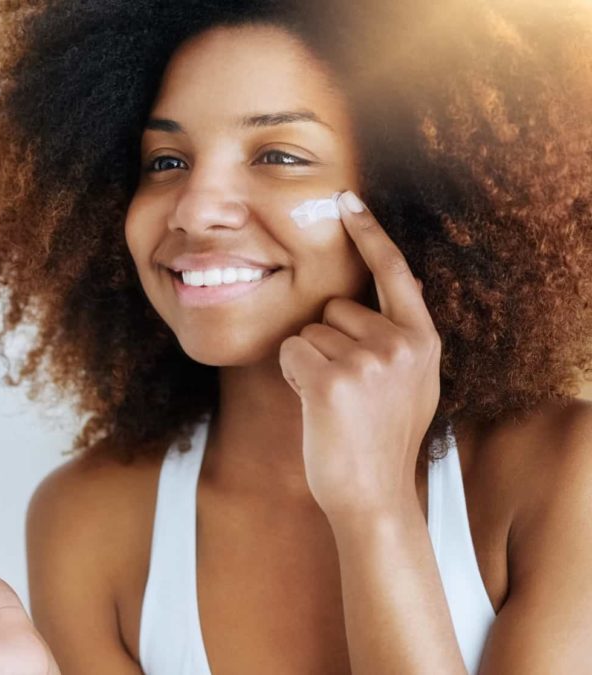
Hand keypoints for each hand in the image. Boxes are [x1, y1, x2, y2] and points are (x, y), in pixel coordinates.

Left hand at [278, 190, 441, 523]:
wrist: (373, 496)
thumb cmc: (380, 440)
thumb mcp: (411, 382)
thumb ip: (402, 337)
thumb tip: (395, 287)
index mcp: (422, 340)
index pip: (394, 273)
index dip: (369, 234)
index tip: (347, 200)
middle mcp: (401, 343)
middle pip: (334, 307)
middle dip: (327, 341)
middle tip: (345, 390)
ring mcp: (369, 361)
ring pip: (308, 331)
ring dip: (308, 362)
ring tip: (333, 403)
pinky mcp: (333, 379)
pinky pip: (290, 351)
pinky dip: (291, 375)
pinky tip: (315, 406)